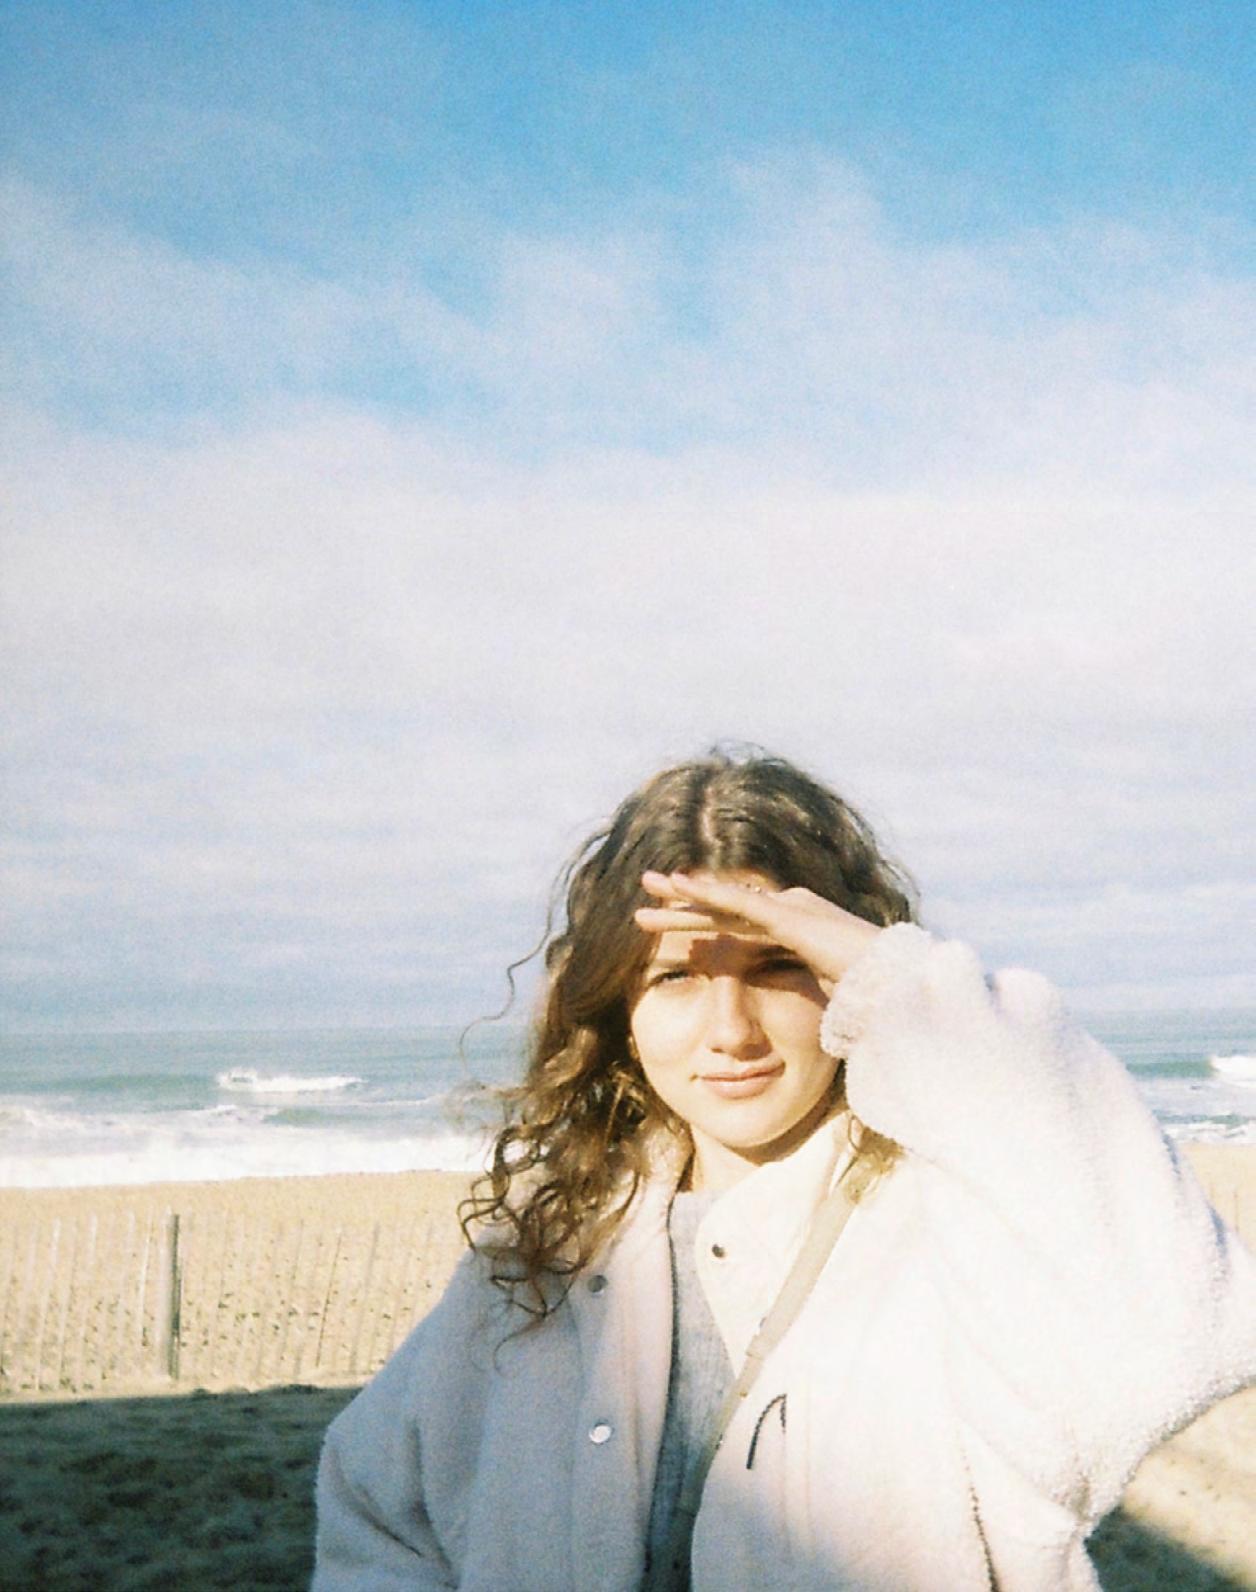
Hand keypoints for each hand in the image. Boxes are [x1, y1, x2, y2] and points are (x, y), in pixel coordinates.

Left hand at [634, 870, 882, 991]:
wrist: (903, 990)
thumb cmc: (873, 998)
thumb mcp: (825, 996)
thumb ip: (804, 992)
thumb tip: (797, 1015)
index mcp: (795, 930)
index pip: (738, 925)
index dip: (701, 924)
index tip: (667, 928)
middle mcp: (791, 911)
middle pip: (724, 907)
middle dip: (682, 902)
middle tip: (643, 894)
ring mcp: (791, 911)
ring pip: (725, 901)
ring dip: (684, 893)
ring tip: (647, 884)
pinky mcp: (792, 918)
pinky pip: (742, 904)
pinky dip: (709, 893)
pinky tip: (679, 886)